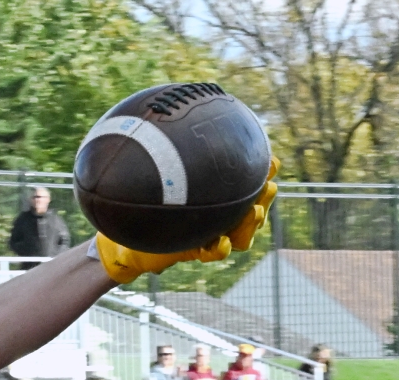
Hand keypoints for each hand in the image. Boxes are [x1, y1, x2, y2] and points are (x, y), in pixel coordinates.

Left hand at [94, 157, 279, 284]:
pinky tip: (219, 242)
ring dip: (250, 224)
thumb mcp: (157, 169)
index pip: (247, 180)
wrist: (127, 235)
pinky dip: (219, 250)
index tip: (271, 161)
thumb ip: (171, 147)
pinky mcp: (196, 251)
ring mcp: (210, 231)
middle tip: (267, 187)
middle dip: (264, 197)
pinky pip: (214, 254)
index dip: (264, 171)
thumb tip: (175, 106)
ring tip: (253, 213)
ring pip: (243, 233)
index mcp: (217, 191)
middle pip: (254, 206)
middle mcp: (219, 212)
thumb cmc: (144, 198)